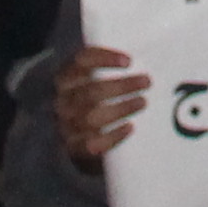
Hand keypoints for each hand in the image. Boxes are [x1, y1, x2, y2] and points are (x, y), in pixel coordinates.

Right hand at [57, 42, 149, 166]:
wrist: (71, 138)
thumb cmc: (87, 101)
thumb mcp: (87, 80)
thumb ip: (103, 69)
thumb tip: (137, 62)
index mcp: (63, 78)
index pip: (80, 62)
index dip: (104, 58)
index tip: (129, 61)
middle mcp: (61, 101)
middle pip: (91, 91)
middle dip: (122, 86)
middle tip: (146, 82)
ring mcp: (65, 126)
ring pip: (91, 117)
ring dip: (121, 108)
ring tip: (142, 102)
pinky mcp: (73, 148)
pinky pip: (93, 143)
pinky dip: (113, 135)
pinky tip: (129, 127)